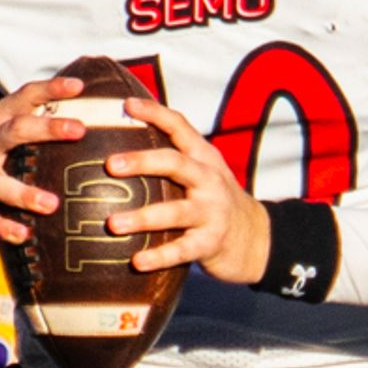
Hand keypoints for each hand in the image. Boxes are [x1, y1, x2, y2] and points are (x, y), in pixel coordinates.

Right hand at [0, 73, 92, 245]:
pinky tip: (25, 235)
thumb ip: (43, 120)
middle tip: (80, 130)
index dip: (50, 89)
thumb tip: (97, 98)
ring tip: (52, 204)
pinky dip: (5, 228)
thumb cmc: (2, 156)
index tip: (80, 87)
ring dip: (23, 193)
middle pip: (14, 131)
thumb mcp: (13, 133)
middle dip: (46, 128)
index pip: (24, 97)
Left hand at [101, 92, 270, 282]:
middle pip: (176, 163)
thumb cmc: (213, 202)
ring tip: (112, 224)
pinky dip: (159, 256)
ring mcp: (212, 212)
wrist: (258, 240)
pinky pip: (182, 250)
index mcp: (203, 158)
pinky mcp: (211, 243)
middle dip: (142, 162)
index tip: (125, 105)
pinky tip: (136, 262)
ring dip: (143, 217)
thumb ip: (171, 161)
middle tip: (110, 165)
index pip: (180, 127)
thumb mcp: (202, 174)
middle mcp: (209, 180)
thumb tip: (115, 147)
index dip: (154, 113)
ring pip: (176, 211)